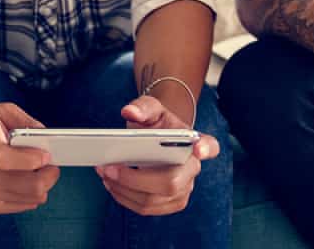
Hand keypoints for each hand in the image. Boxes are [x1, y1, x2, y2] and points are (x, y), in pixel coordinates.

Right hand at [0, 102, 59, 214]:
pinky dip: (31, 194)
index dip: (33, 159)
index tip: (46, 154)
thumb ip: (26, 122)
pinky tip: (26, 179)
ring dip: (42, 184)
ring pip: (32, 198)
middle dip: (49, 174)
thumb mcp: (3, 111)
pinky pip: (23, 205)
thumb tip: (48, 138)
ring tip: (38, 170)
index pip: (8, 160)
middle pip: (29, 186)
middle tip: (51, 164)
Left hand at [96, 95, 220, 215]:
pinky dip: (124, 197)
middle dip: (135, 179)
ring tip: (103, 173)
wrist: (157, 138)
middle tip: (108, 167)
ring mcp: (183, 189)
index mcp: (195, 141)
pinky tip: (111, 183)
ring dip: (123, 190)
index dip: (206, 148)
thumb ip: (142, 106)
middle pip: (171, 183)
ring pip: (154, 200)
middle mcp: (193, 169)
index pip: (209, 145)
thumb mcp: (151, 108)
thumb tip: (130, 112)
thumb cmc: (157, 123)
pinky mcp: (169, 203)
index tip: (198, 148)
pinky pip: (146, 207)